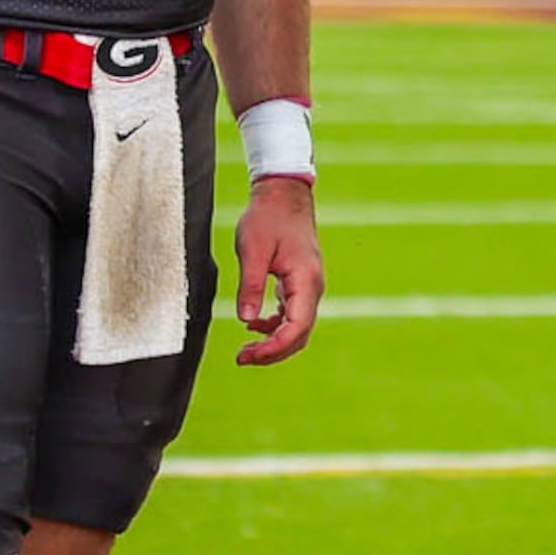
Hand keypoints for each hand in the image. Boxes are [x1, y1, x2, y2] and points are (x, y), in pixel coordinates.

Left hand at [231, 174, 322, 362]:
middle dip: (273, 352)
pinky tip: (253, 327)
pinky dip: (275, 327)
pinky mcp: (300, 283)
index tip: (249, 356)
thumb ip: (250, 287)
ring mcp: (308, 286)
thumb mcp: (252, 251)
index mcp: (305, 280)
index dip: (274, 348)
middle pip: (299, 334)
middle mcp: (313, 287)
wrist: (284, 195)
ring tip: (246, 351)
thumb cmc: (267, 218)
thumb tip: (246, 321)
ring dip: (274, 343)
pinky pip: (292, 315)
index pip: (297, 327)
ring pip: (297, 328)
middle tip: (242, 359)